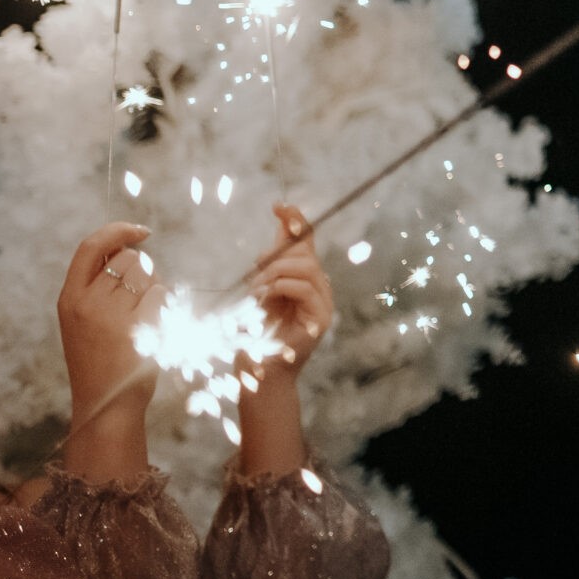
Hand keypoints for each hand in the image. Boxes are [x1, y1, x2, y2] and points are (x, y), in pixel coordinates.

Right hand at [56, 223, 162, 478]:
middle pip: (128, 259)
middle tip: (138, 301)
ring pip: (149, 275)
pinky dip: (164, 306)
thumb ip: (97, 286)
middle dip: (142, 271)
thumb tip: (130, 249)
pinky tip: (153, 327)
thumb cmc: (100, 360)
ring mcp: (112, 314)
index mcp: (70, 298)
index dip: (117, 230)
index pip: (90, 246)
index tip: (140, 230)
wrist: (105, 404)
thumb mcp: (82, 320)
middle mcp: (87, 302)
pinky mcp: (138, 326)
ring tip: (142, 319)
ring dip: (154, 288)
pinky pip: (162, 294)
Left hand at [250, 203, 332, 376]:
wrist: (261, 373)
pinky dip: (280, 287)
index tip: (278, 206)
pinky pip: (304, 288)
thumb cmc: (258, 334)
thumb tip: (277, 231)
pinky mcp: (322, 317)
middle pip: (305, 253)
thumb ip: (270, 266)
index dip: (295, 220)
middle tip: (254, 273)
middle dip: (276, 256)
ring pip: (305, 267)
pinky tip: (265, 298)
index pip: (306, 242)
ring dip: (274, 273)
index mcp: (305, 278)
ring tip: (255, 292)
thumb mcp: (260, 292)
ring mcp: (324, 302)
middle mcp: (319, 287)